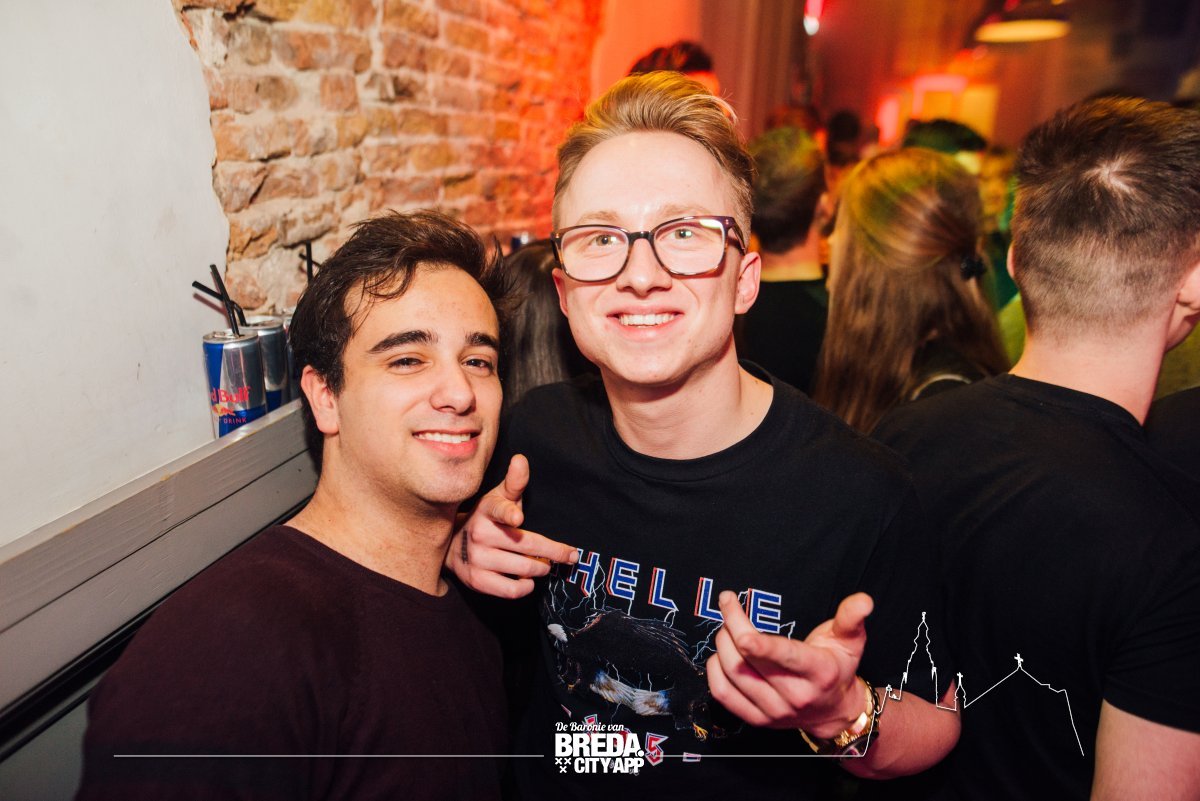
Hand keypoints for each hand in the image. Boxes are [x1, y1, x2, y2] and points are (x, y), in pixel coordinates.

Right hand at [448, 454, 577, 597]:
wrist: (453, 545)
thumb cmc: (487, 518)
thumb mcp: (498, 498)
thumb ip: (514, 482)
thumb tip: (521, 459)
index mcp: (487, 510)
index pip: (498, 509)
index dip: (508, 512)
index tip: (518, 517)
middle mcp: (480, 533)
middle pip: (525, 545)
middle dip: (554, 552)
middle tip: (569, 556)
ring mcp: (477, 558)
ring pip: (523, 569)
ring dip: (541, 569)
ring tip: (544, 565)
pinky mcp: (477, 580)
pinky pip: (511, 590)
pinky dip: (526, 587)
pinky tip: (528, 580)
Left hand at [706, 590, 873, 735]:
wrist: (834, 711)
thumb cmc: (837, 668)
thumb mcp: (850, 641)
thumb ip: (851, 618)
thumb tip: (863, 600)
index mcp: (819, 672)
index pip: (786, 657)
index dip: (761, 645)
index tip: (739, 626)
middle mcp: (796, 695)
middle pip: (750, 661)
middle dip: (732, 626)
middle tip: (729, 605)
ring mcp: (775, 711)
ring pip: (734, 675)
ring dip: (722, 644)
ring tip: (726, 627)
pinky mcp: (758, 719)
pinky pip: (723, 695)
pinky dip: (715, 670)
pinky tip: (721, 654)